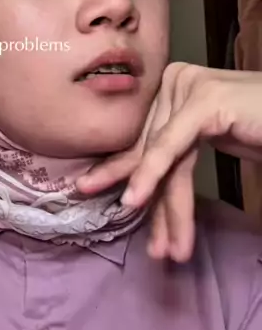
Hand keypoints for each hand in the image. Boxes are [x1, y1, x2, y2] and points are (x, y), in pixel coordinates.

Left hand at [77, 63, 261, 261]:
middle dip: (139, 194)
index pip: (146, 138)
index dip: (127, 174)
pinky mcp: (203, 100)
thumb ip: (179, 152)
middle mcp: (175, 81)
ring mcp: (187, 87)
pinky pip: (172, 146)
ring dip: (162, 206)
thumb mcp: (214, 139)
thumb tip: (140, 186)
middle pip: (150, 148)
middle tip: (117, 226)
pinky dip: (153, 175)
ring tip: (161, 248)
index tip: (115, 208)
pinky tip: (137, 201)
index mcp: (174, 86)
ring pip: (163, 156)